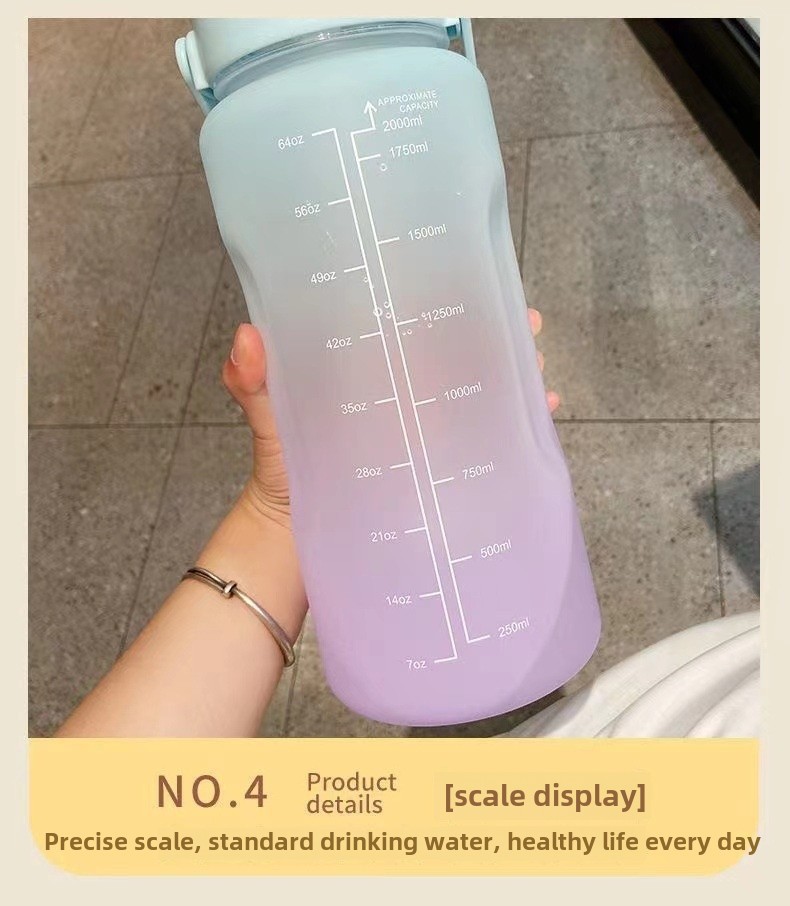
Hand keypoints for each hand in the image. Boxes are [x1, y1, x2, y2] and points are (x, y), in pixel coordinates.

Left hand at [222, 309, 559, 525]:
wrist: (293, 537)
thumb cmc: (281, 472)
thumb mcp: (269, 420)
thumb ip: (254, 382)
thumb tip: (247, 337)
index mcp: (368, 369)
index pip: (411, 323)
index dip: (444, 298)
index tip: (476, 276)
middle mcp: (404, 392)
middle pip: (457, 352)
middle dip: (494, 331)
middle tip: (525, 322)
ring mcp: (426, 429)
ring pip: (479, 391)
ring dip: (512, 372)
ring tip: (536, 363)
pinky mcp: (440, 466)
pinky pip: (485, 441)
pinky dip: (514, 425)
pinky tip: (541, 412)